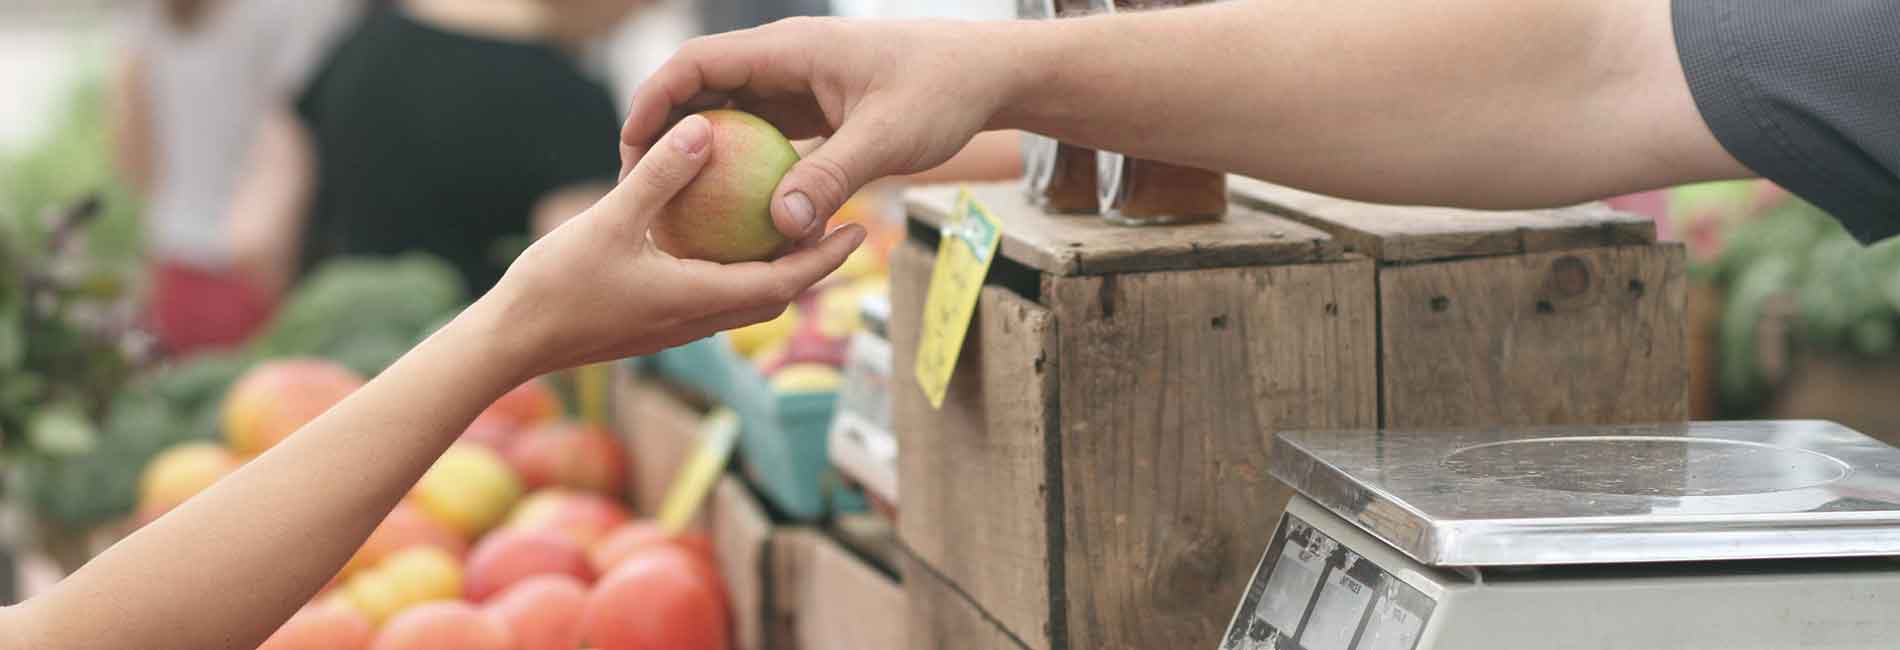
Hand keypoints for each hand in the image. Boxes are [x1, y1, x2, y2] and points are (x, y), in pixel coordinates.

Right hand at [479, 114, 865, 378]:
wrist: (510, 343)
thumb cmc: (556, 286)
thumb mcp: (610, 220)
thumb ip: (659, 176)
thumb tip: (705, 129)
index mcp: (698, 300)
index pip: (783, 284)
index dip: (825, 258)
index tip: (859, 230)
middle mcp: (696, 321)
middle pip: (774, 296)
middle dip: (812, 265)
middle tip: (842, 226)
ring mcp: (674, 326)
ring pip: (743, 300)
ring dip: (774, 270)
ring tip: (792, 230)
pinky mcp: (654, 323)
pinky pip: (711, 296)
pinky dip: (733, 271)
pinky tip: (721, 238)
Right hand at [620, 17, 1027, 241]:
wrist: (989, 74)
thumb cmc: (943, 93)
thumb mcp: (887, 139)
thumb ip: (831, 177)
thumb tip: (780, 226)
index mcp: (790, 49)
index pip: (698, 63)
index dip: (654, 101)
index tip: (630, 148)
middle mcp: (786, 60)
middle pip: (703, 88)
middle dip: (665, 131)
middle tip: (638, 187)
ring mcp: (799, 83)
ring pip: (730, 112)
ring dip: (701, 151)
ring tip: (673, 204)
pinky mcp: (815, 107)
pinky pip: (763, 133)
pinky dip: (741, 164)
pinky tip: (731, 212)